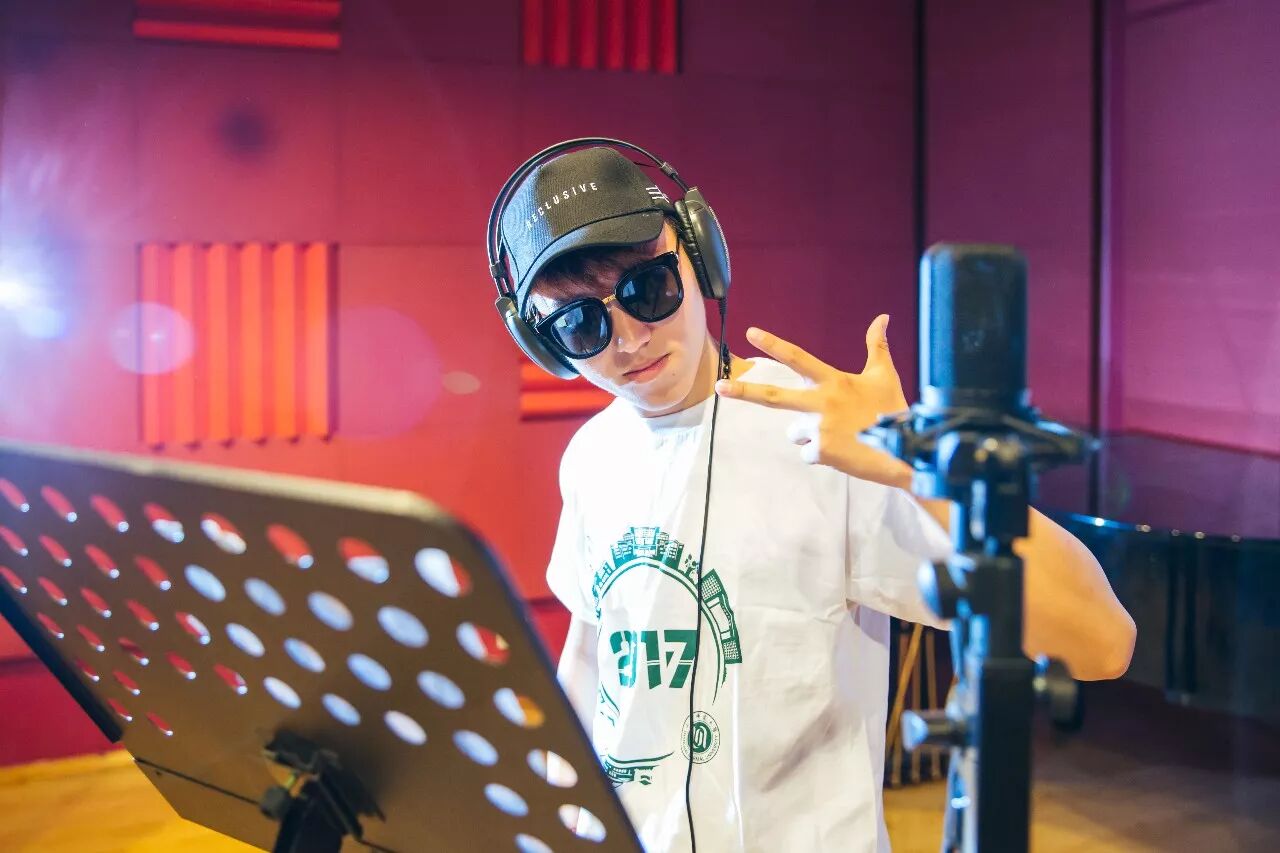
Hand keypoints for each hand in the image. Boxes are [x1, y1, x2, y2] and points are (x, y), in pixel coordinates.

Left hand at [714, 315, 913, 487]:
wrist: (905, 450)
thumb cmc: (894, 411)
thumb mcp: (884, 376)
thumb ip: (876, 346)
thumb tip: (882, 317)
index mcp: (834, 381)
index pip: (798, 358)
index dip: (774, 344)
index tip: (750, 333)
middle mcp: (821, 402)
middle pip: (773, 397)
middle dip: (743, 392)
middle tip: (718, 387)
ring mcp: (819, 428)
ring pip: (794, 432)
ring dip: (809, 435)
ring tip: (838, 435)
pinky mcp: (821, 452)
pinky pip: (807, 455)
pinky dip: (821, 456)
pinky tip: (843, 452)